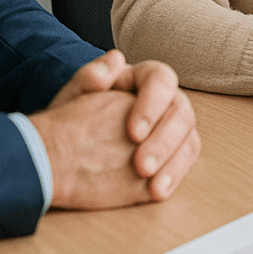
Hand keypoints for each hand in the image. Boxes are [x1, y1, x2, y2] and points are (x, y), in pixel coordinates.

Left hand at [31, 50, 199, 207]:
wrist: (64, 152)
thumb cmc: (72, 119)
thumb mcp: (74, 96)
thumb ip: (90, 76)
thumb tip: (114, 61)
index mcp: (144, 79)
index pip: (161, 79)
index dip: (153, 104)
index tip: (133, 132)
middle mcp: (165, 101)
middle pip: (180, 112)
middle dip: (164, 140)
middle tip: (141, 165)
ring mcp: (172, 128)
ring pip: (188, 138)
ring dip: (174, 162)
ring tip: (152, 186)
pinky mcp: (173, 153)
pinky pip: (185, 160)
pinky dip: (174, 176)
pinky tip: (157, 192)